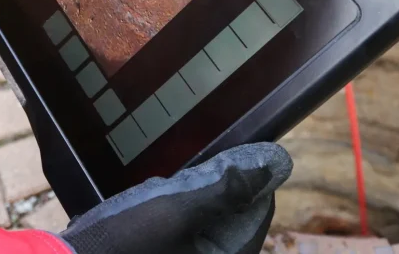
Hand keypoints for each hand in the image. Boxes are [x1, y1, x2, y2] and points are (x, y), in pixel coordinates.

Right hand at [58, 143, 291, 253]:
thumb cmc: (128, 243)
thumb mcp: (178, 210)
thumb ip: (225, 190)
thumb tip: (270, 168)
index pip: (258, 217)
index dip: (252, 183)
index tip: (239, 155)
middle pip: (233, 222)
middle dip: (217, 192)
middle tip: (198, 167)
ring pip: (209, 226)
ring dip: (196, 201)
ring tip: (173, 184)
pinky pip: (186, 234)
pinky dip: (177, 215)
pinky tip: (156, 202)